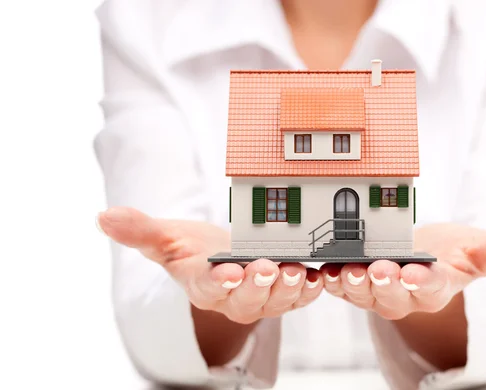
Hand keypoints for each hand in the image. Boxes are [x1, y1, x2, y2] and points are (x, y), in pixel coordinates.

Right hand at [97, 207, 323, 323]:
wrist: (220, 256)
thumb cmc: (192, 249)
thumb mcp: (165, 237)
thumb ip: (139, 230)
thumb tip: (102, 217)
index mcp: (203, 285)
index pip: (208, 288)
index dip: (218, 283)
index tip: (227, 273)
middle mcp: (233, 297)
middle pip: (246, 300)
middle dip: (257, 287)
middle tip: (268, 269)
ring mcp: (261, 296)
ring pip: (276, 301)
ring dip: (287, 289)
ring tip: (296, 271)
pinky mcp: (283, 289)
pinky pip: (298, 294)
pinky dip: (309, 288)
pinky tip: (318, 275)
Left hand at [319, 224, 485, 319]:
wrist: (428, 255)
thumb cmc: (454, 253)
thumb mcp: (478, 249)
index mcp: (437, 288)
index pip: (432, 288)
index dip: (423, 282)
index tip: (414, 274)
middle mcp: (407, 297)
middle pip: (394, 296)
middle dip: (385, 284)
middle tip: (377, 270)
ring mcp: (380, 293)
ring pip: (364, 295)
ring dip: (353, 284)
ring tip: (347, 269)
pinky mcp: (359, 284)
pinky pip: (343, 286)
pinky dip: (333, 280)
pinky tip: (325, 269)